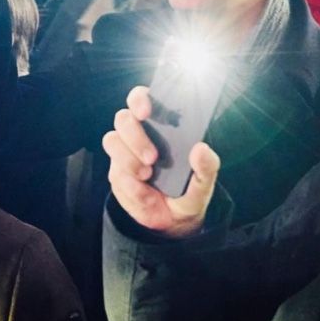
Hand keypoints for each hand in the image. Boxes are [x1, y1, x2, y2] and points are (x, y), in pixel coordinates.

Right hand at [103, 86, 219, 236]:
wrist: (172, 222)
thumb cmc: (188, 191)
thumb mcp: (203, 183)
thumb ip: (207, 166)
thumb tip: (201, 148)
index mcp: (160, 126)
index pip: (142, 99)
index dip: (140, 99)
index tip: (146, 111)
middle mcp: (138, 134)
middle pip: (123, 118)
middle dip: (135, 136)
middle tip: (152, 157)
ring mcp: (124, 153)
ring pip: (112, 141)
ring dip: (128, 160)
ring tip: (147, 175)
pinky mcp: (117, 174)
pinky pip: (115, 172)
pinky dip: (130, 184)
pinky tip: (144, 193)